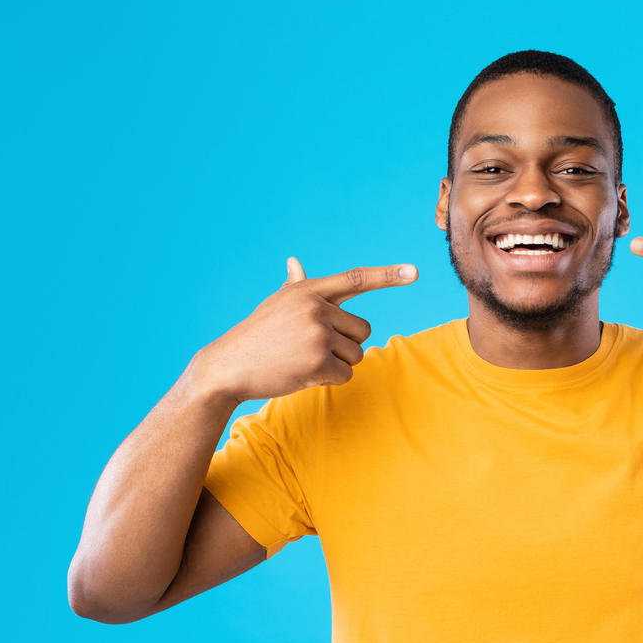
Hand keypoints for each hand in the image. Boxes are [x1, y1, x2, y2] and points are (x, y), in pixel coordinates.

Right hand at [193, 257, 417, 403]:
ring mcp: (317, 334)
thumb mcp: (276, 305)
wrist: (228, 366)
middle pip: (364, 330)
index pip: (356, 278)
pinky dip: (330, 380)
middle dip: (346, 345)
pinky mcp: (318, 361)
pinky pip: (346, 374)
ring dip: (337, 364)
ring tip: (303, 360)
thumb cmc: (257, 335)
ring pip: (357, 354)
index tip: (415, 272)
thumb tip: (295, 263)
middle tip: (313, 349)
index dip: (388, 275)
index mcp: (309, 291)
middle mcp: (316, 308)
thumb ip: (296, 287)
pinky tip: (304, 374)